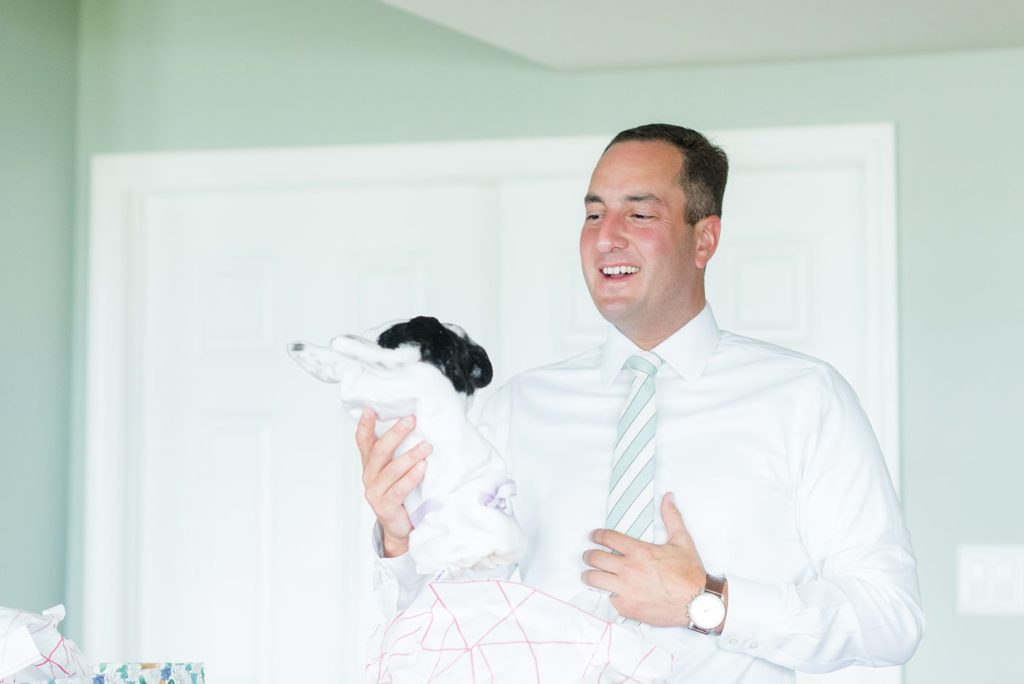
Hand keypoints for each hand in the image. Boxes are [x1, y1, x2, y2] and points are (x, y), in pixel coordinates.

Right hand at [356, 409, 431, 557]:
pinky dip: (411, 477)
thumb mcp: (396, 470)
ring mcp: (375, 492)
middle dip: (396, 433)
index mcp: (371, 465)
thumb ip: (399, 452)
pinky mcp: (385, 506)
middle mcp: (369, 476)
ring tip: (427, 446)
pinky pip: (399, 489)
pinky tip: (422, 468)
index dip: (365, 426)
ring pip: (391, 470)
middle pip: (379, 451)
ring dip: (410, 455)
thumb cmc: (401, 494)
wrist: (399, 527)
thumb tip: (416, 424)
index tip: (371, 409)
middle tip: (411, 420)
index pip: (364, 442)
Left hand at [581, 493, 711, 626]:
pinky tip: (608, 591)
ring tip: (590, 574)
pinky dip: (605, 593)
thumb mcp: (682, 541)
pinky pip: (606, 598)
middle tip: (589, 556)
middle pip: (594, 558)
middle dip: (589, 555)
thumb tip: (668, 496)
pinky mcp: (626, 607)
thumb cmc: (690, 573)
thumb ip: (672, 517)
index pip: (607, 538)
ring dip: (589, 575)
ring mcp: (625, 590)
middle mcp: (628, 569)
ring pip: (593, 579)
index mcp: (639, 551)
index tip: (594, 536)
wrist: (697, 604)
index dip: (597, 535)